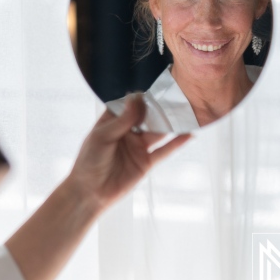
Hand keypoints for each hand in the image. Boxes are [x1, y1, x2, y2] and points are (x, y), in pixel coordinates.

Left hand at [67, 94, 189, 211]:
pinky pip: (164, 151)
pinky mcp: (146, 162)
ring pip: (158, 132)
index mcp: (112, 122)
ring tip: (187, 111)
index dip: (141, 98)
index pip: (129, 105)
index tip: (156, 87)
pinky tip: (190, 134)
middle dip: (159, 108)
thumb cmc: (89, 161)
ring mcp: (138, 147)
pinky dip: (177, 143)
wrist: (91, 192)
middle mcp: (127, 132)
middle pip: (147, 117)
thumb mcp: (102, 137)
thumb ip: (122, 120)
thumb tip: (137, 99)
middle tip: (177, 96)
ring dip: (170, 123)